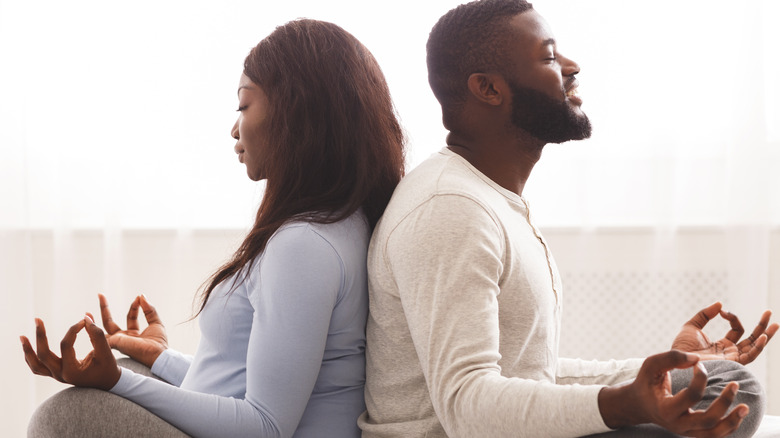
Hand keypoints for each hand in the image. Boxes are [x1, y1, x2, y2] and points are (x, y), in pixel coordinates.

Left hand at [21, 315, 120, 390]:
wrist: (108, 382)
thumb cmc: (108, 367)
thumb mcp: (106, 351)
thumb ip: (97, 334)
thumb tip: (86, 317)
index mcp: (72, 371)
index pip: (65, 345)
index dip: (73, 329)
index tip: (84, 320)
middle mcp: (61, 375)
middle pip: (43, 355)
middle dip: (39, 336)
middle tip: (37, 320)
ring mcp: (57, 376)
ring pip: (35, 364)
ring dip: (28, 350)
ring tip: (22, 336)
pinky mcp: (56, 374)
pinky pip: (38, 368)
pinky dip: (31, 357)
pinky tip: (29, 346)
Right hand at [100, 293, 167, 367]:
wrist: (157, 354)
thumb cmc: (158, 343)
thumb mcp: (155, 322)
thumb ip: (149, 309)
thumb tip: (141, 296)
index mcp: (134, 333)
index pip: (130, 316)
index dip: (134, 306)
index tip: (138, 297)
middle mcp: (124, 337)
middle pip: (111, 321)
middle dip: (105, 307)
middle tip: (100, 295)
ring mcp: (118, 339)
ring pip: (105, 324)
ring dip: (100, 311)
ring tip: (96, 297)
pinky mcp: (114, 341)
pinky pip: (102, 332)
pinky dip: (95, 324)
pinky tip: (90, 315)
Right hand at [599, 350, 747, 436]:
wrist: (639, 405)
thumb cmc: (646, 383)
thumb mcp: (651, 366)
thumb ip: (671, 358)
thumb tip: (697, 358)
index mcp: (665, 409)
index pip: (691, 396)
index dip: (701, 378)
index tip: (700, 364)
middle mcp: (677, 424)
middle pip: (708, 419)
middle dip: (724, 402)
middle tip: (735, 384)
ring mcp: (686, 431)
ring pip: (715, 433)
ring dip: (733, 420)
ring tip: (745, 407)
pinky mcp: (693, 433)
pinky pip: (716, 435)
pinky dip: (729, 426)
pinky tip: (738, 413)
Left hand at [671, 302, 778, 364]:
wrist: (677, 360)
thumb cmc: (681, 347)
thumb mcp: (692, 326)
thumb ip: (705, 314)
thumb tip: (720, 304)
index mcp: (722, 344)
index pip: (736, 329)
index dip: (731, 317)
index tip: (721, 311)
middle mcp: (730, 352)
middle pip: (751, 339)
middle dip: (761, 326)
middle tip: (769, 312)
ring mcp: (732, 358)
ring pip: (754, 347)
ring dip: (765, 336)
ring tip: (775, 324)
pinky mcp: (731, 363)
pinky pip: (749, 356)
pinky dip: (757, 347)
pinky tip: (762, 336)